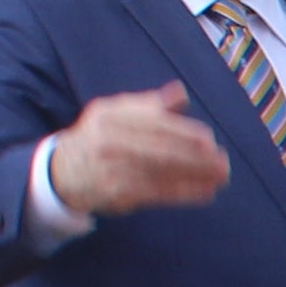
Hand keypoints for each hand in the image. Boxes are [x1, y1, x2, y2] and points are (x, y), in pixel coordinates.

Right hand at [47, 85, 232, 215]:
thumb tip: (180, 93)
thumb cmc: (99, 137)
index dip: (185, 132)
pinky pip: (158, 192)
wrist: (63, 170)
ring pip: (163, 171)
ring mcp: (113, 167)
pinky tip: (206, 192)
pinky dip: (185, 193)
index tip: (209, 139)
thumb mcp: (115, 112)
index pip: (155, 123)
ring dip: (196, 175)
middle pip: (161, 148)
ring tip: (221, 177)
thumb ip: (149, 105)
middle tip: (222, 161)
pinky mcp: (117, 192)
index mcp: (112, 116)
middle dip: (196, 156)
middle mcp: (110, 139)